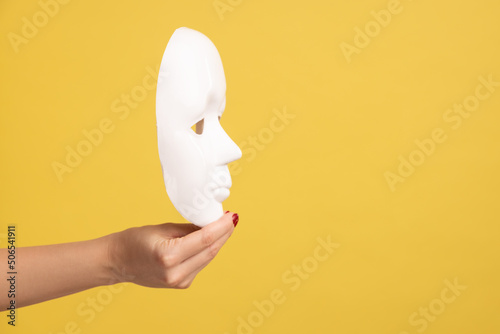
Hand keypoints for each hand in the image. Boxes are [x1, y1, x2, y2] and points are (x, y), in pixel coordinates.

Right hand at [107, 211, 237, 288]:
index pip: (205, 240)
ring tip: (223, 225)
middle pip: (210, 250)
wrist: (118, 262)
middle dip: (224, 233)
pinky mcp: (181, 284)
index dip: (222, 227)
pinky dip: (207, 251)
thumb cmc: (136, 241)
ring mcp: (179, 281)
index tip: (232, 215)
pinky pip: (200, 264)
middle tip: (231, 218)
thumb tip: (212, 222)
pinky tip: (210, 239)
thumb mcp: (164, 228)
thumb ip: (190, 228)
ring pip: (208, 258)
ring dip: (218, 241)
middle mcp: (176, 272)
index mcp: (169, 256)